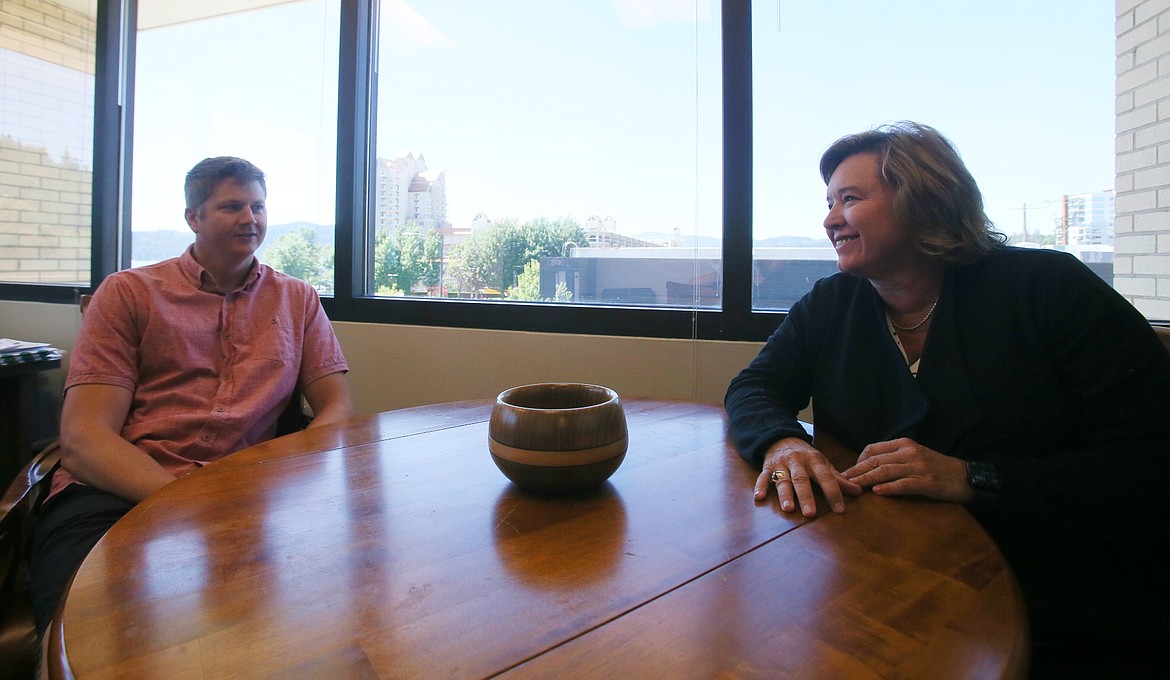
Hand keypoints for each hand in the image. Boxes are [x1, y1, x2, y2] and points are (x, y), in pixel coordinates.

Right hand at [754, 437, 862, 515]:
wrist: (781, 437)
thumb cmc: (805, 455)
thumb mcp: (822, 463)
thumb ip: (837, 478)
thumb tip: (858, 491)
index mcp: (814, 461)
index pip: (826, 477)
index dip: (833, 493)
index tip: (839, 509)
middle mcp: (797, 462)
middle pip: (802, 480)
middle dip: (806, 497)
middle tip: (811, 513)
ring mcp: (781, 465)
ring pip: (783, 480)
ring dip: (785, 495)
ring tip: (788, 508)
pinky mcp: (767, 467)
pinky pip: (763, 477)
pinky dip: (761, 486)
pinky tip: (759, 497)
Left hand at [842, 438, 972, 502]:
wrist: (966, 477)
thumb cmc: (938, 468)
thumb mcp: (915, 456)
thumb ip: (895, 458)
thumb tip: (869, 466)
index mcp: (905, 444)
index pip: (873, 449)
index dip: (858, 461)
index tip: (848, 472)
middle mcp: (909, 453)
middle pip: (876, 460)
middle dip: (856, 471)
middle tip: (842, 481)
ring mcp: (918, 467)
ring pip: (885, 471)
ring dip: (866, 479)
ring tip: (852, 487)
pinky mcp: (926, 481)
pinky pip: (903, 484)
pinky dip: (888, 488)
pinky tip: (876, 492)